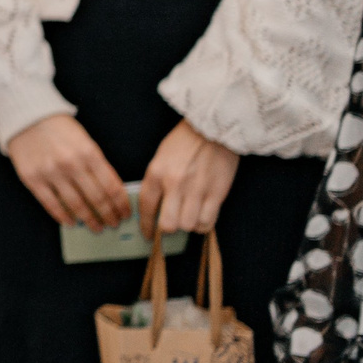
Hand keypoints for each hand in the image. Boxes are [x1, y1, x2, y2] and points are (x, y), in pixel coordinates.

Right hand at [7, 113, 130, 230]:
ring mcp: (51, 173)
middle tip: (113, 223)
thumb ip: (97, 165)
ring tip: (97, 227)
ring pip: (76, 205)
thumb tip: (110, 193)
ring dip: (89, 220)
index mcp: (89, 153)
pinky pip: (51, 204)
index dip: (121, 204)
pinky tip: (71, 222)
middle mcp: (71, 165)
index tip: (125, 214)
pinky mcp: (33, 179)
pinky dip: (63, 216)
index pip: (112, 187)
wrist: (26, 117)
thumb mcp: (85, 141)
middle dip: (108, 215)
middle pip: (97, 199)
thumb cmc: (59, 129)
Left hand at [141, 118, 239, 237]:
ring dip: (188, 225)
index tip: (147, 234)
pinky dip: (203, 224)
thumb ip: (157, 181)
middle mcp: (174, 184)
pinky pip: (207, 222)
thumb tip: (155, 207)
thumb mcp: (161, 157)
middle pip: (168, 224)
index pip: (146, 207)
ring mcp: (197, 190)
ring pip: (188, 226)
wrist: (214, 128)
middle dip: (167, 229)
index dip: (145, 225)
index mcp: (156, 173)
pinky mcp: (217, 194)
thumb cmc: (185, 141)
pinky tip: (202, 216)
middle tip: (171, 225)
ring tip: (189, 216)